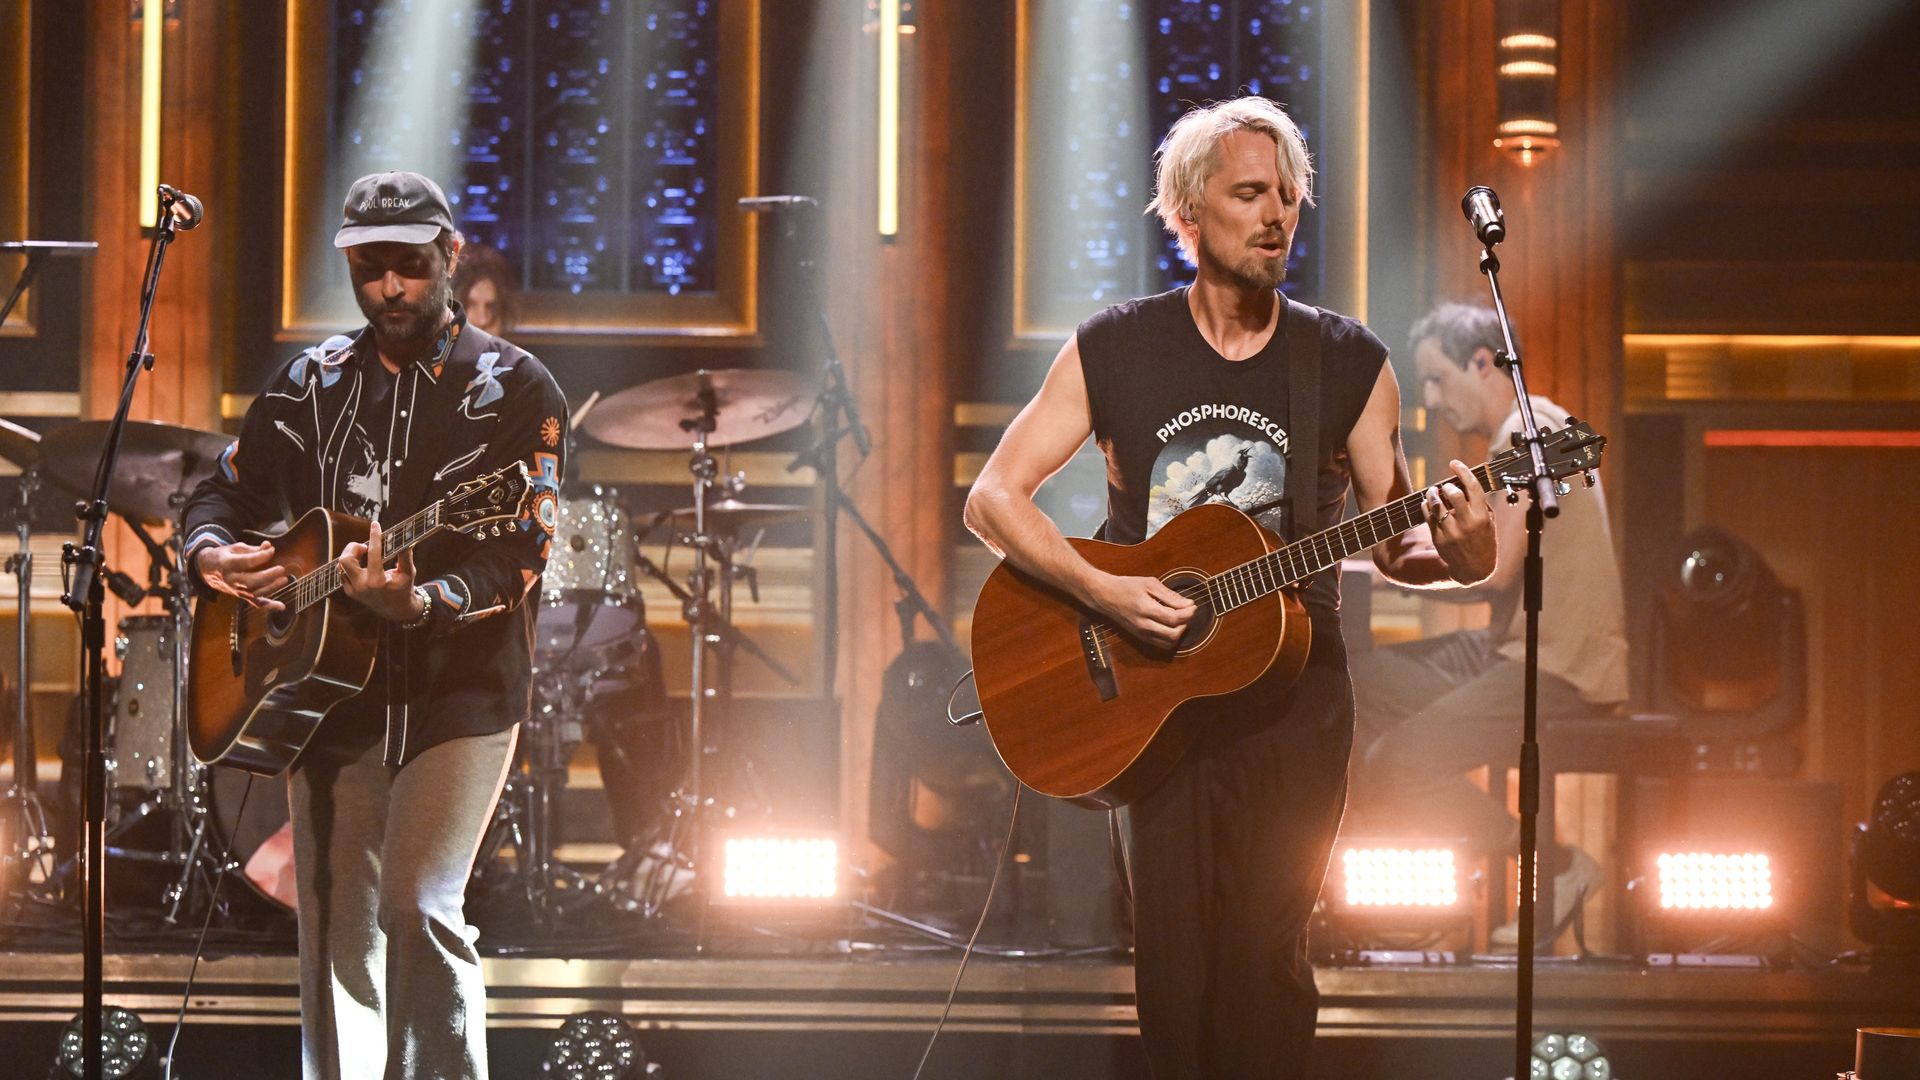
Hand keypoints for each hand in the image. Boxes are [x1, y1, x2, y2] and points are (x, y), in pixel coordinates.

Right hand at [195, 541, 289, 610]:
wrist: (207, 570)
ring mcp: (236, 590)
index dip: (260, 556)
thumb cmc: (224, 556)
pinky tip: (281, 606)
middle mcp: (231, 579)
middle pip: (250, 581)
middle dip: (267, 576)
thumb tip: (268, 546)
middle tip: (281, 569)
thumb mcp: (234, 548)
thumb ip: (252, 549)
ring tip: (284, 579)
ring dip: (271, 588)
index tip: (272, 550)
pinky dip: (269, 606)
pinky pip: (255, 603)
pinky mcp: (242, 596)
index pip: (245, 561)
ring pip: (254, 593)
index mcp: (227, 564)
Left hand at [337, 521, 421, 621]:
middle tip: (365, 547)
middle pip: (345, 559)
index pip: (373, 553)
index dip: (374, 536)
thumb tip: (406, 539)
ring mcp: (354, 590)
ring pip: (341, 565)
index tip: (375, 525)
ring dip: (351, 555)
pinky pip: (342, 573)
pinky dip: (350, 565)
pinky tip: (361, 565)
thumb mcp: (408, 572)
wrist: (396, 609)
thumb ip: (405, 556)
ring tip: (364, 555)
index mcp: (378, 581)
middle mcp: (362, 586)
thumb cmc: (403, 588)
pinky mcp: (349, 592)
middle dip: (353, 548)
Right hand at [1086, 571, 1195, 648]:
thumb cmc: (1126, 586)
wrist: (1105, 596)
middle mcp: (1144, 625)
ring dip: (1179, 632)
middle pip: (1173, 634)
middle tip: (1187, 612)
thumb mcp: (1149, 584)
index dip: (1188, 613)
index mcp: (1146, 609)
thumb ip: (1170, 595)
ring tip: (1180, 618)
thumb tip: (1188, 604)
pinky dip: (1170, 637)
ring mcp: (1141, 634)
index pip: (1174, 619)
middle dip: (1186, 623)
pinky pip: (1161, 644)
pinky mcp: (1140, 637)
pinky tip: (1171, 625)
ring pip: (1168, 643)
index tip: (1193, 605)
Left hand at [1424, 459, 1495, 584]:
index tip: (1454, 463)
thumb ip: (1480, 504)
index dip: (1462, 471)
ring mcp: (1451, 531)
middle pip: (1453, 494)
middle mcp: (1466, 522)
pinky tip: (1429, 504)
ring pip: (1436, 504)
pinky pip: (1428, 516)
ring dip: (1432, 494)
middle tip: (1445, 486)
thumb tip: (1467, 483)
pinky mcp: (1438, 537)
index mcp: (1482, 516)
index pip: (1472, 486)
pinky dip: (1426, 506)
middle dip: (1447, 485)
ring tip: (1433, 492)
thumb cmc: (1484, 542)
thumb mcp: (1489, 522)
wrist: (1474, 568)